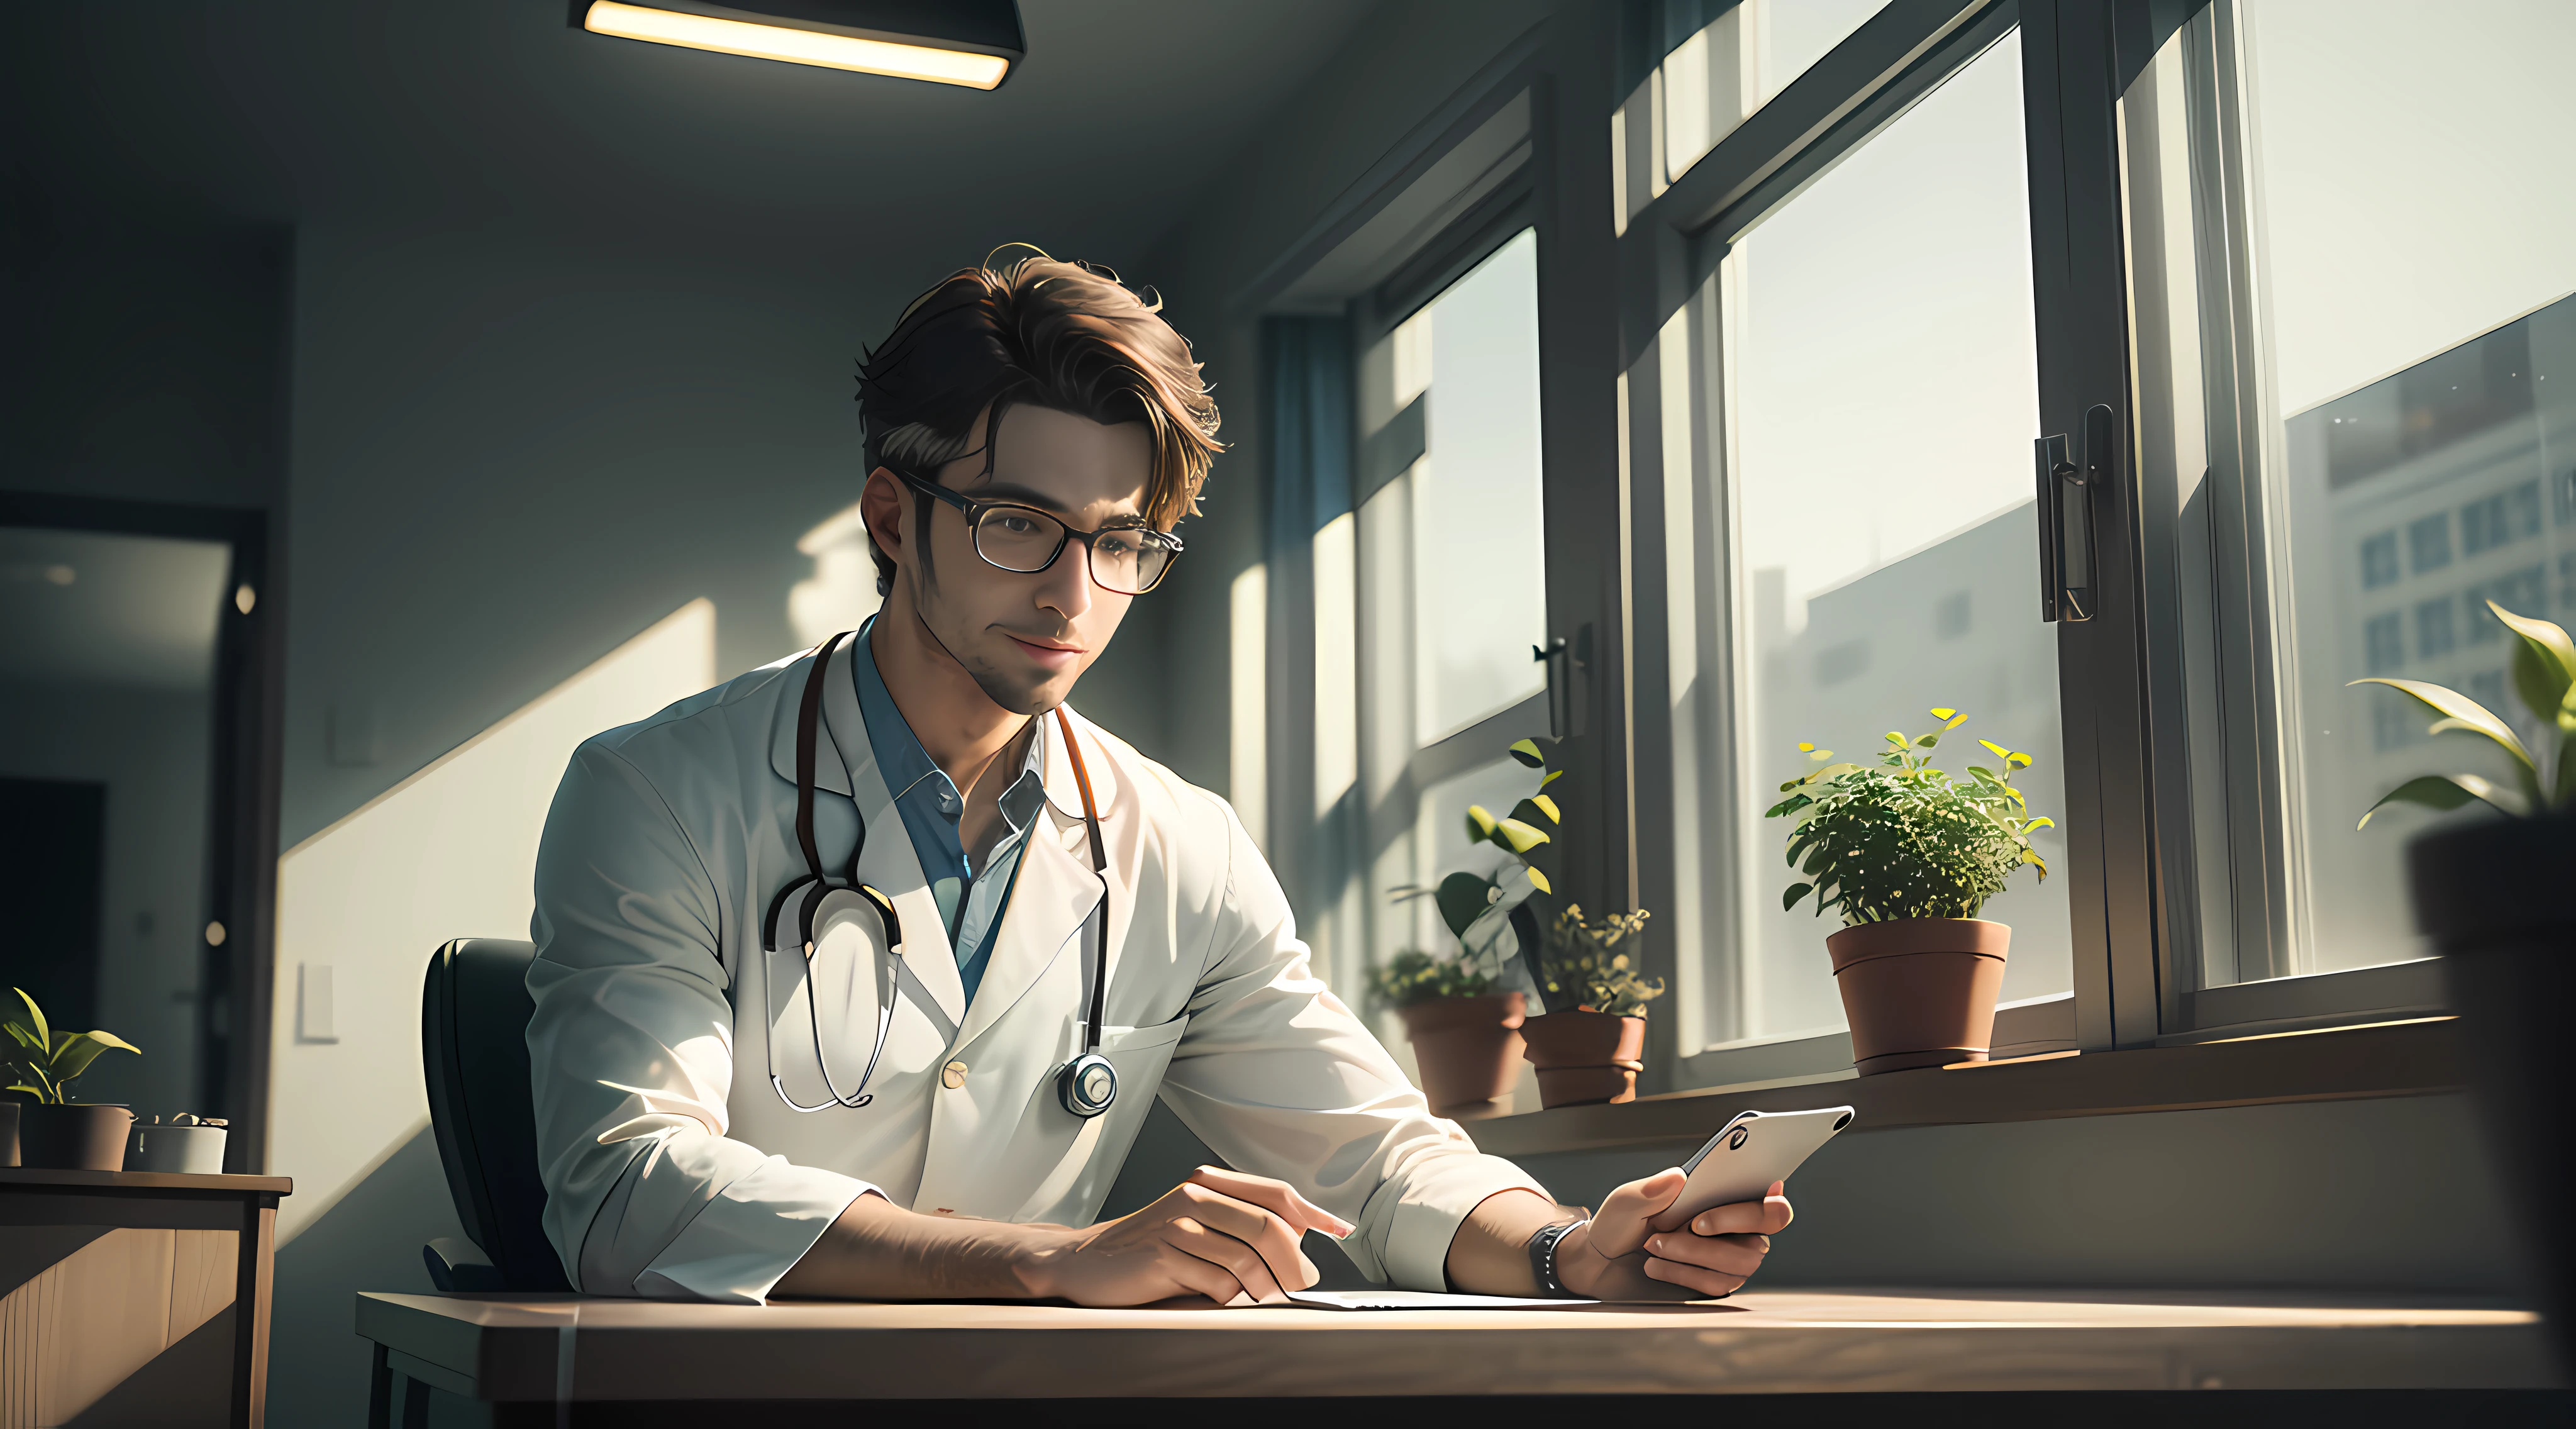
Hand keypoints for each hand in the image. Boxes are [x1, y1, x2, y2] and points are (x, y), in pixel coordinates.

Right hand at [1016, 1166, 1354, 1306]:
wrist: (1088, 1262)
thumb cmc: (1150, 1249)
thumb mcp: (1200, 1226)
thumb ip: (1243, 1226)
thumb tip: (1302, 1242)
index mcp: (1210, 1183)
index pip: (1277, 1193)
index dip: (1314, 1213)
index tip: (1340, 1230)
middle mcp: (1196, 1195)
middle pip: (1270, 1228)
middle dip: (1294, 1263)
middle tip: (1302, 1284)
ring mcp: (1179, 1223)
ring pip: (1249, 1260)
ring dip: (1261, 1287)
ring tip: (1255, 1295)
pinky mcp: (1165, 1254)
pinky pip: (1219, 1282)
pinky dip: (1227, 1297)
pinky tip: (1212, 1295)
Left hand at [1555, 1170, 1791, 1300]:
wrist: (1602, 1262)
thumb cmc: (1619, 1224)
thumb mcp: (1626, 1202)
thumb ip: (1650, 1189)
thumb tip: (1679, 1177)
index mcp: (1719, 1197)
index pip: (1767, 1199)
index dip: (1775, 1200)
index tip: (1770, 1192)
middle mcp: (1732, 1228)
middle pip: (1763, 1232)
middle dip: (1727, 1224)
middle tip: (1693, 1223)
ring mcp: (1726, 1258)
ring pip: (1740, 1261)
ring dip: (1694, 1253)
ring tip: (1655, 1245)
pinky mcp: (1713, 1284)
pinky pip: (1718, 1284)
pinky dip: (1684, 1273)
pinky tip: (1656, 1266)